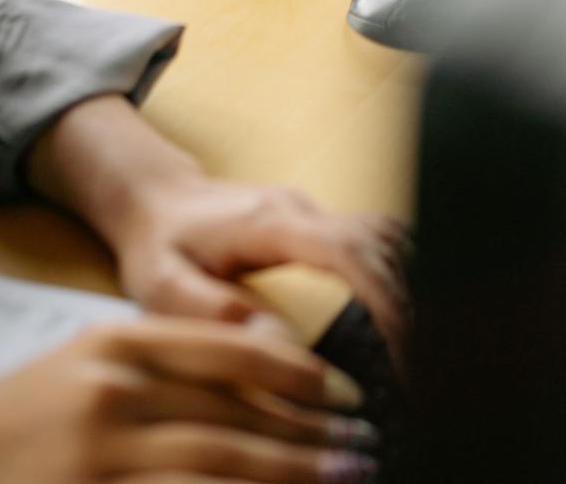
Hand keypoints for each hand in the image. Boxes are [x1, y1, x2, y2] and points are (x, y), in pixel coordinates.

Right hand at [0, 319, 377, 483]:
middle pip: (235, 413)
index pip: (230, 349)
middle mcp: (115, 393)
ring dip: (289, 472)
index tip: (344, 392)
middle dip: (308, 434)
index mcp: (118, 344)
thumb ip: (159, 365)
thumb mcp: (84, 365)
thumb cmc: (10, 420)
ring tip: (343, 477)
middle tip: (363, 445)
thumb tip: (253, 379)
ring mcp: (101, 455)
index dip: (296, 373)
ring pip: (219, 463)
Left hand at [24, 97, 408, 367]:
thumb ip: (215, 313)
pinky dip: (395, 271)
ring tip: (409, 345)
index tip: (399, 350)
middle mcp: (301, 209)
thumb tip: (274, 342)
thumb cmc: (158, 243)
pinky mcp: (316, 220)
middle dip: (405, 304)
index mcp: (269, 224)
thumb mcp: (164, 286)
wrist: (154, 199)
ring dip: (405, 284)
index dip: (384, 299)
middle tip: (411, 366)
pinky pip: (373, 238)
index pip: (349, 251)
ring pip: (384, 234)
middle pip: (380, 243)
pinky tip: (398, 310)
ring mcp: (312, 209)